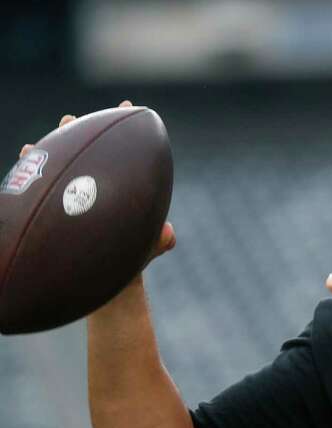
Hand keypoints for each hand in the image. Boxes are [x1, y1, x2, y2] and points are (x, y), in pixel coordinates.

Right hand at [18, 100, 175, 264]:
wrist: (110, 279)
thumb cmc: (131, 258)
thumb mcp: (148, 245)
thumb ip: (160, 240)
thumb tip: (169, 235)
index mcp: (119, 189)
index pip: (121, 153)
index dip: (123, 127)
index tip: (126, 106)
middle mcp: (95, 188)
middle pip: (87, 153)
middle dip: (79, 133)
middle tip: (71, 118)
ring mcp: (73, 197)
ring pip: (60, 167)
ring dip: (50, 149)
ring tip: (38, 142)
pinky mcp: (55, 209)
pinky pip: (39, 191)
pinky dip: (30, 174)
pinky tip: (24, 156)